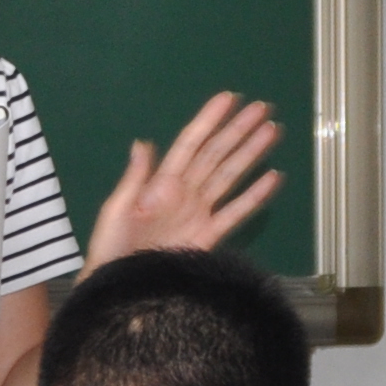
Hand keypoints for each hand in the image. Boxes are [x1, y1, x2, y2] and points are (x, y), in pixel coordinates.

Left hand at [86, 94, 285, 268]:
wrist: (120, 286)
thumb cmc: (112, 248)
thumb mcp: (117, 209)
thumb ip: (135, 178)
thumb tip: (143, 142)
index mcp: (161, 183)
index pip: (190, 144)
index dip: (208, 121)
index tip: (228, 99)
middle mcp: (185, 192)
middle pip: (217, 154)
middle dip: (239, 130)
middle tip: (262, 108)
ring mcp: (200, 213)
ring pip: (230, 175)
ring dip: (251, 153)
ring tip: (272, 131)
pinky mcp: (210, 236)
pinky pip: (236, 212)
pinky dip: (255, 196)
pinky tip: (273, 177)